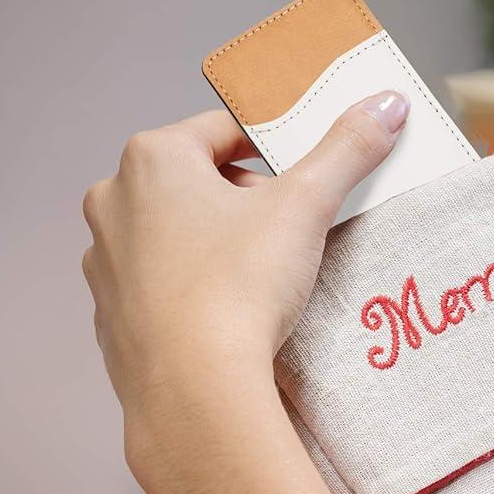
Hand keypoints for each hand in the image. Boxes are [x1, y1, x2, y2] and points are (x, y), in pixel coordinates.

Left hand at [82, 92, 409, 466]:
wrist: (193, 389)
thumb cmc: (238, 287)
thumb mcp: (305, 206)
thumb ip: (347, 149)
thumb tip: (386, 104)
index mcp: (152, 159)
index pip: (223, 130)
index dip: (273, 148)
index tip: (305, 174)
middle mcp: (115, 201)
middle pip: (197, 181)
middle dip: (247, 199)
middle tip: (293, 230)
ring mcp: (107, 261)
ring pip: (175, 234)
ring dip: (218, 243)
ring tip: (265, 276)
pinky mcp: (112, 315)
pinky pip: (162, 286)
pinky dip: (194, 289)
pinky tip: (232, 316)